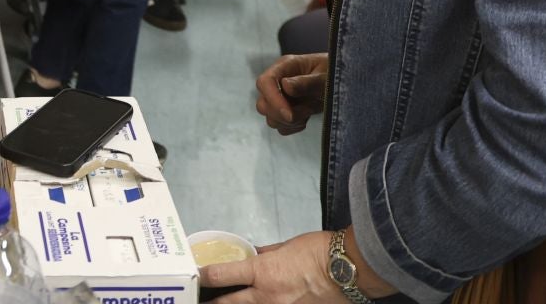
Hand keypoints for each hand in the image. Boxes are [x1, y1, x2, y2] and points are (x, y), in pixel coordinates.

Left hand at [199, 230, 341, 301]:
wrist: (349, 270)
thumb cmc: (319, 252)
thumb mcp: (285, 246)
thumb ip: (265, 254)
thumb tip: (252, 255)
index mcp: (263, 273)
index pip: (222, 276)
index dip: (204, 276)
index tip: (196, 276)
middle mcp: (267, 296)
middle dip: (214, 302)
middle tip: (202, 300)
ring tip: (227, 300)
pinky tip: (259, 301)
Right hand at [256, 53, 327, 135]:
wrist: (344, 82)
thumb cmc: (335, 74)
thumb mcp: (326, 76)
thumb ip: (307, 82)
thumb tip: (286, 86)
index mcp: (285, 66)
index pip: (265, 82)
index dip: (273, 100)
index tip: (289, 114)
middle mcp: (278, 82)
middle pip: (263, 103)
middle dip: (281, 114)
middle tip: (306, 113)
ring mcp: (280, 98)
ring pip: (270, 118)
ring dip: (289, 122)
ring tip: (309, 112)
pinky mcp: (286, 112)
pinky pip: (281, 127)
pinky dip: (293, 127)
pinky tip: (306, 118)